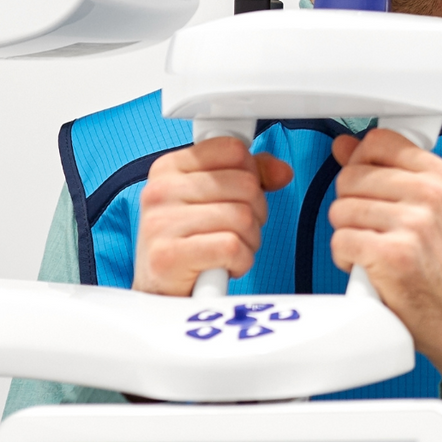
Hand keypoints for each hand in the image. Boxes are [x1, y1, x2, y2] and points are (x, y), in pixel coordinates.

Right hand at [133, 138, 292, 295]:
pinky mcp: (168, 256)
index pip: (233, 151)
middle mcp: (160, 190)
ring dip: (249, 241)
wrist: (160, 291)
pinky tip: (225, 266)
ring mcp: (161, 223)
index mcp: (168, 167)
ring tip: (230, 250)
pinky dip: (241, 261)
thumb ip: (249, 176)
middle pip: (245, 185)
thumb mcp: (213, 200)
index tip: (240, 196)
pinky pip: (232, 247)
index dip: (251, 175)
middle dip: (255, 213)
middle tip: (238, 231)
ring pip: (243, 217)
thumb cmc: (187, 243)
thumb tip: (281, 171)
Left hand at [328, 128, 441, 410]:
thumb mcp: (429, 208)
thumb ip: (387, 171)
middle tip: (376, 230)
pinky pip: (340, 240)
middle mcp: (430, 195)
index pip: (377, 142)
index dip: (361, 164)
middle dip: (352, 206)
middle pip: (351, 177)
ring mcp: (413, 224)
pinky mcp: (392, 254)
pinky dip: (346, 258)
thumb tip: (344, 146)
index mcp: (440, 176)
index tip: (368, 187)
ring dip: (348, 235)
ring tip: (375, 250)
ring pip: (340, 210)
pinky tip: (369, 268)